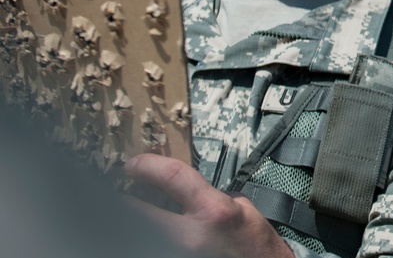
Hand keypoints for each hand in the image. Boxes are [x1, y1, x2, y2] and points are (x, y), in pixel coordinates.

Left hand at [125, 154, 293, 257]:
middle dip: (126, 199)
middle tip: (119, 189)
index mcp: (212, 209)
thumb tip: (177, 186)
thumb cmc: (252, 236)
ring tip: (133, 205)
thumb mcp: (236, 203)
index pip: (172, 177)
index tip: (132, 164)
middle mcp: (192, 234)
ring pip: (145, 231)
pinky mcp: (177, 257)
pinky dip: (152, 230)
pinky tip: (151, 222)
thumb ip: (206, 193)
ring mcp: (181, 251)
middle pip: (143, 211)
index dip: (148, 166)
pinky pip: (156, 241)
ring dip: (137, 216)